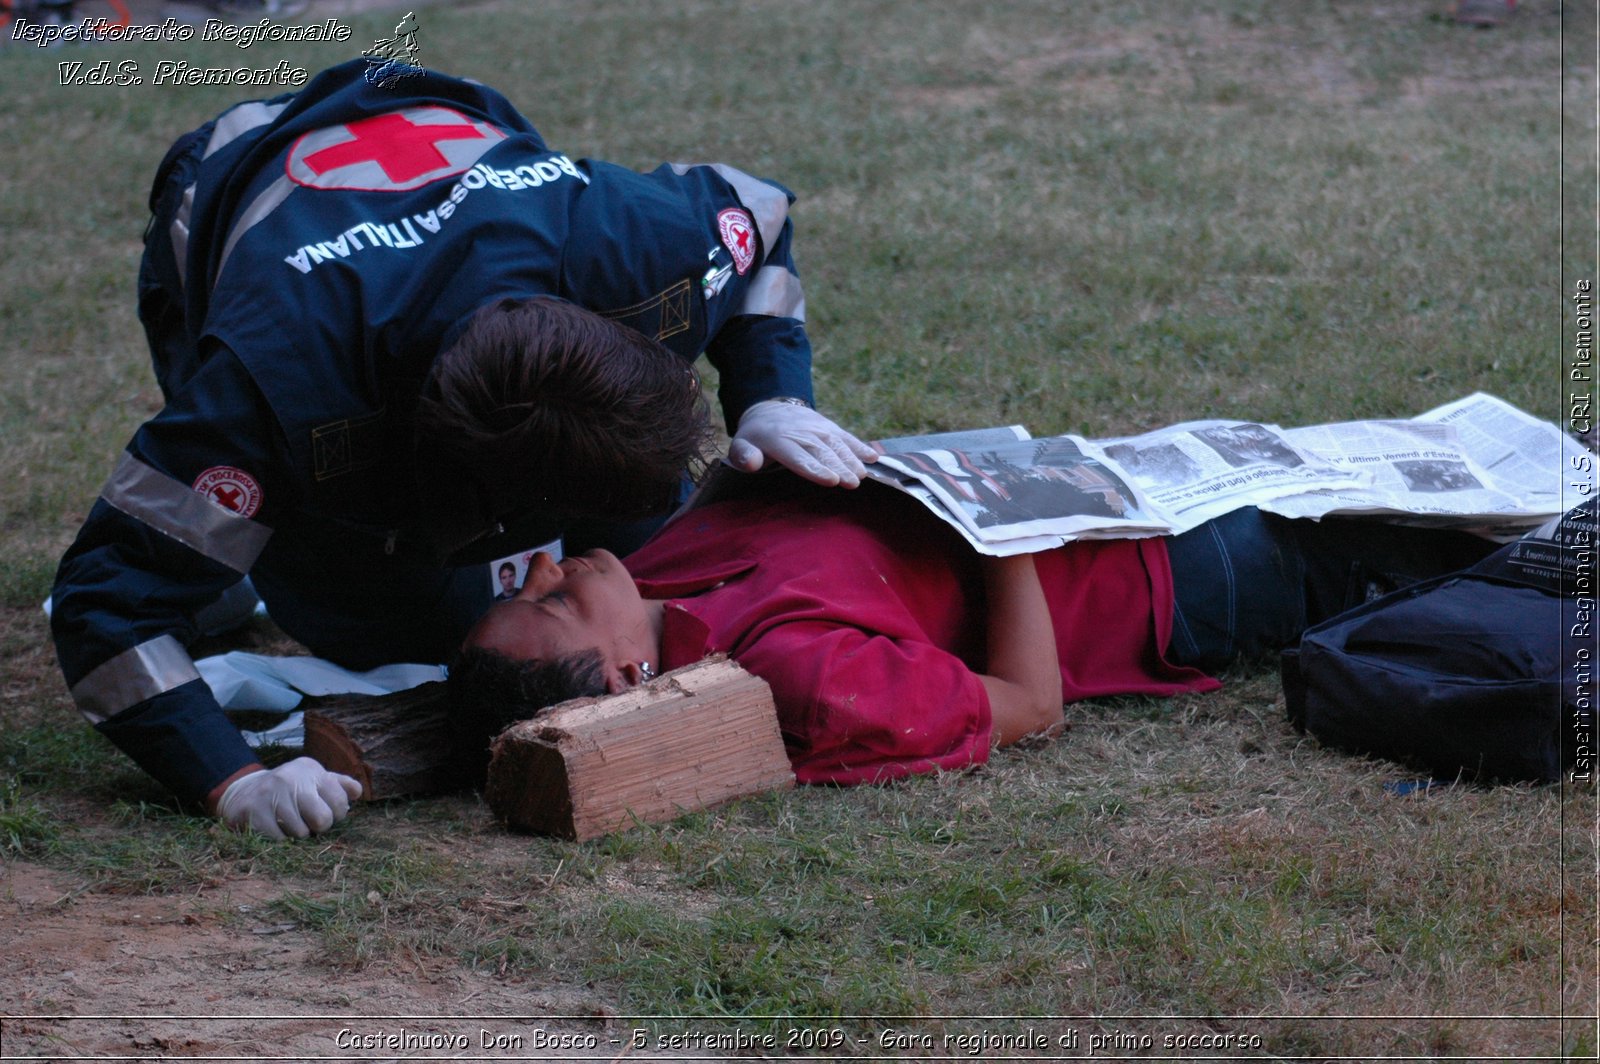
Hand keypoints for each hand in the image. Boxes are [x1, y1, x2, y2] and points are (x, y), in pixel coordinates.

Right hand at [216, 758, 361, 838]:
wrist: (243, 793)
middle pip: (323, 819)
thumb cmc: (289, 790)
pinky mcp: (252, 811)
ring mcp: (270, 793)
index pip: (340, 801)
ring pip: (300, 833)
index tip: (324, 814)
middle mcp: (291, 777)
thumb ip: (338, 785)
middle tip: (307, 823)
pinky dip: (279, 840)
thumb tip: (358, 792)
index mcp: (311, 770)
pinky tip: (272, 829)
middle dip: (318, 828)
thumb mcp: (313, 780)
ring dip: (296, 835)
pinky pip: (278, 840)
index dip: (336, 815)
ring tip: (287, 823)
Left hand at [727, 399, 875, 486]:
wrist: (769, 408)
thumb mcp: (740, 444)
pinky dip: (860, 446)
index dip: (815, 468)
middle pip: (822, 451)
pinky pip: (846, 436)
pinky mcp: (829, 426)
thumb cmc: (755, 437)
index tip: (831, 479)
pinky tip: (873, 457)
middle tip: (852, 483)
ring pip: (837, 444)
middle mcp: (801, 432)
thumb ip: (743, 455)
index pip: (799, 457)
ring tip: (862, 475)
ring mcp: (817, 427)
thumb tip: (751, 463)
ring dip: (852, 459)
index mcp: (778, 439)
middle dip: (839, 466)